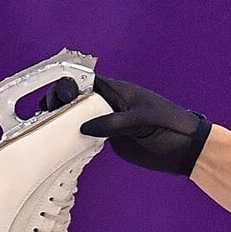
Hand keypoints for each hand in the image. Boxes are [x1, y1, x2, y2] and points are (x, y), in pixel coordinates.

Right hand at [39, 75, 211, 175]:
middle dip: (57, 102)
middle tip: (46, 115)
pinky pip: (85, 135)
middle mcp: (108, 104)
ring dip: (61, 121)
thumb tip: (84, 127)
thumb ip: (114, 123)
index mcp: (116, 91)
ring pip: (77, 117)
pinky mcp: (110, 139)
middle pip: (74, 98)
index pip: (84, 81)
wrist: (186, 151)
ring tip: (44, 128)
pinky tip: (59, 144)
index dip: (67, 85)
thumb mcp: (143, 122)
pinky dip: (72, 138)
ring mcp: (107, 121)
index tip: (58, 98)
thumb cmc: (171, 127)